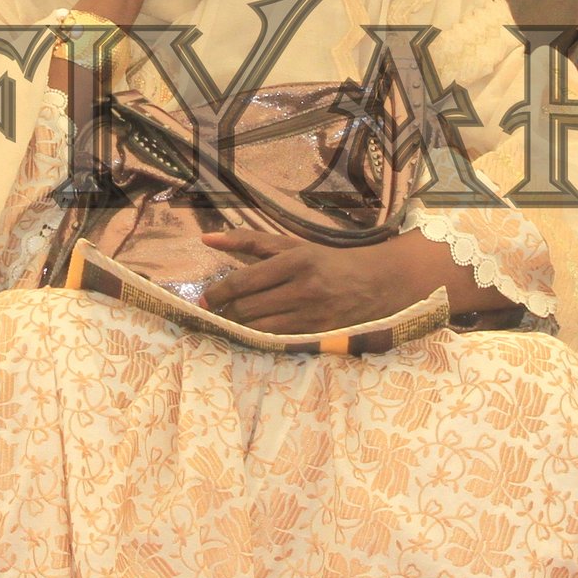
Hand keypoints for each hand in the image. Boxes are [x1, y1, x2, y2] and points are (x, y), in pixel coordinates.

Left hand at [199, 230, 445, 333]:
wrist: (373, 282)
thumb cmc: (326, 260)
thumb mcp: (291, 245)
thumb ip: (249, 241)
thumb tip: (206, 238)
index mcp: (296, 260)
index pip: (244, 281)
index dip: (218, 292)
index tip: (204, 298)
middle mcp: (304, 287)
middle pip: (247, 307)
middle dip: (226, 311)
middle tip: (216, 310)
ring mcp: (312, 313)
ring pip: (259, 326)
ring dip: (240, 325)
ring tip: (233, 319)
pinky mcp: (318, 333)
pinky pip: (276, 339)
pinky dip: (260, 335)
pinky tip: (255, 328)